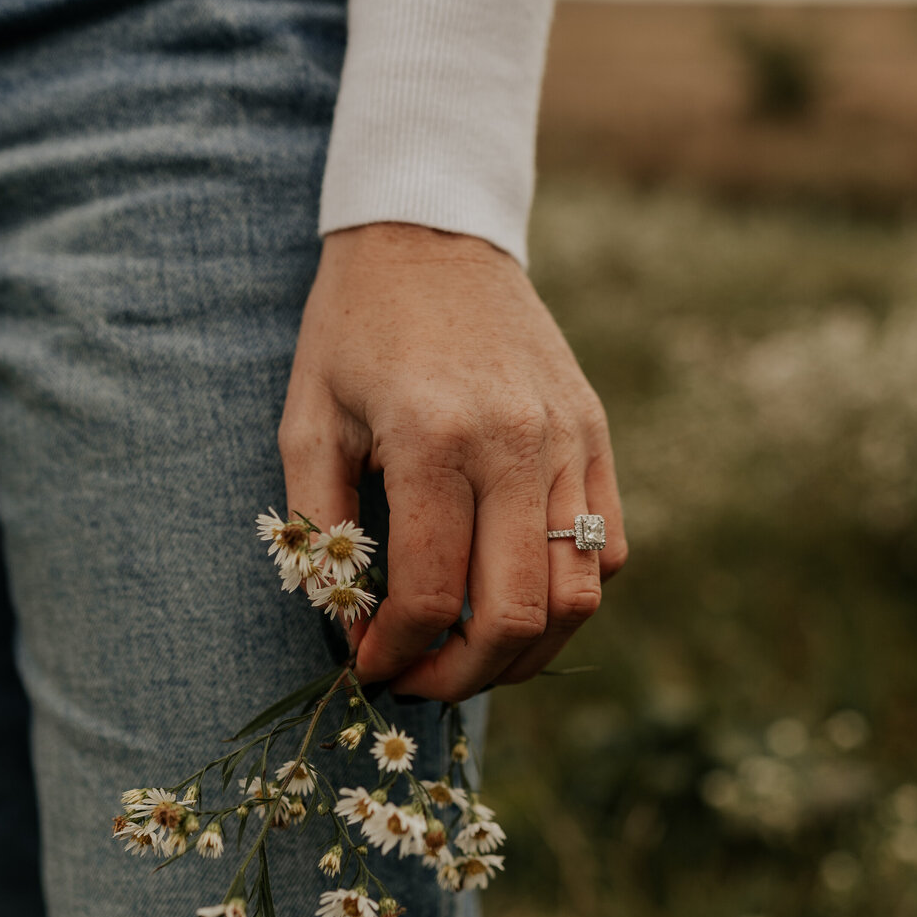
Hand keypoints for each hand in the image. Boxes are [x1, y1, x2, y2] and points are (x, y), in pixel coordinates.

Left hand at [278, 223, 626, 698]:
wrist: (431, 234)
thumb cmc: (356, 331)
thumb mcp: (306, 420)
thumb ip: (321, 529)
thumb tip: (347, 625)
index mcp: (434, 441)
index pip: (430, 596)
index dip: (396, 654)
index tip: (369, 666)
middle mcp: (516, 446)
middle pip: (515, 616)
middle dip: (463, 677)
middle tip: (421, 681)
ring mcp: (570, 443)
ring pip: (578, 597)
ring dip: (526, 652)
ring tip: (473, 656)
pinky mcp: (597, 436)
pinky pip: (609, 550)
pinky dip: (571, 597)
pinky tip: (518, 596)